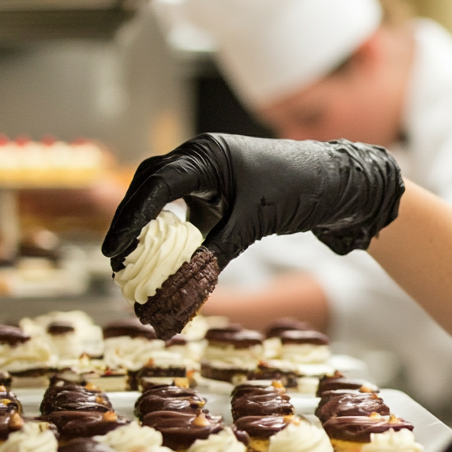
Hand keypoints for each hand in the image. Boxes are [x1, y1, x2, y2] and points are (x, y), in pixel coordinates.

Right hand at [102, 134, 402, 270]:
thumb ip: (211, 258)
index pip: (156, 185)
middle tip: (114, 259)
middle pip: (150, 185)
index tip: (114, 252)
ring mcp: (210, 170)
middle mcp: (202, 156)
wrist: (337, 185)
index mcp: (207, 154)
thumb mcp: (250, 226)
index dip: (130, 219)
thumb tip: (177, 296)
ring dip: (146, 227)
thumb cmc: (297, 193)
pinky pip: (184, 207)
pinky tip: (161, 256)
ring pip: (163, 197)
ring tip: (131, 263)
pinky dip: (170, 231)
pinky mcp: (219, 188)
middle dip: (129, 223)